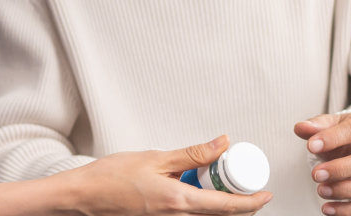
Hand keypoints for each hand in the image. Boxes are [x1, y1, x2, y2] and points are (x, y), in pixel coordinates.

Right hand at [59, 135, 272, 215]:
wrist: (84, 196)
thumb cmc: (111, 178)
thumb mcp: (157, 158)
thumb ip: (194, 153)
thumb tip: (224, 144)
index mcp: (179, 203)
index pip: (228, 207)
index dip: (253, 203)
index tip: (267, 194)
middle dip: (238, 202)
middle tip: (242, 181)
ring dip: (217, 203)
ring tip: (213, 182)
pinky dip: (199, 205)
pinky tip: (191, 189)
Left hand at [294, 114, 350, 215]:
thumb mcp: (335, 123)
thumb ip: (318, 125)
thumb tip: (301, 128)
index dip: (332, 139)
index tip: (311, 147)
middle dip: (340, 170)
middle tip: (316, 174)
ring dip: (344, 191)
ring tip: (321, 191)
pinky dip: (348, 210)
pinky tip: (329, 208)